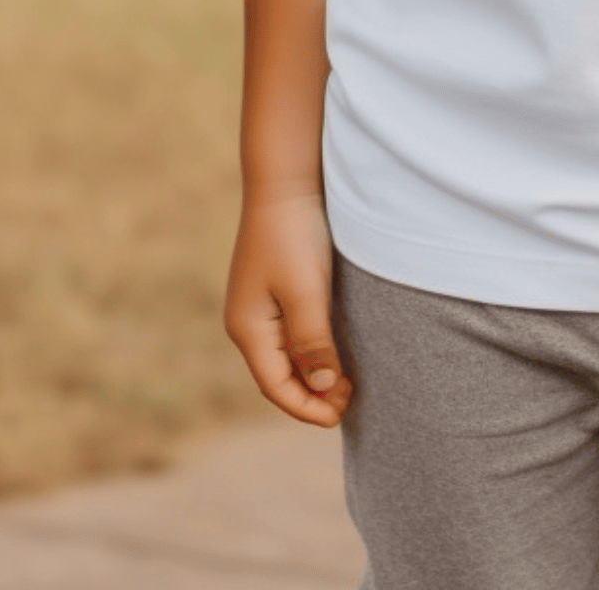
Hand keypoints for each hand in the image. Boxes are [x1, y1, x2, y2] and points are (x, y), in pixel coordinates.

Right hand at [224, 192, 352, 426]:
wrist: (285, 180)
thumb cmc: (293, 235)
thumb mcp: (306, 291)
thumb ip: (313, 342)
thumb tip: (322, 390)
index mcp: (248, 328)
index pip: (275, 387)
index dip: (306, 408)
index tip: (340, 418)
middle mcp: (248, 322)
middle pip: (279, 376)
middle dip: (312, 396)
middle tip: (351, 402)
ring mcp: (260, 306)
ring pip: (287, 357)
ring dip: (314, 375)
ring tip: (349, 385)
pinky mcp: (276, 289)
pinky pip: (292, 335)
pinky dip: (313, 351)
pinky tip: (336, 353)